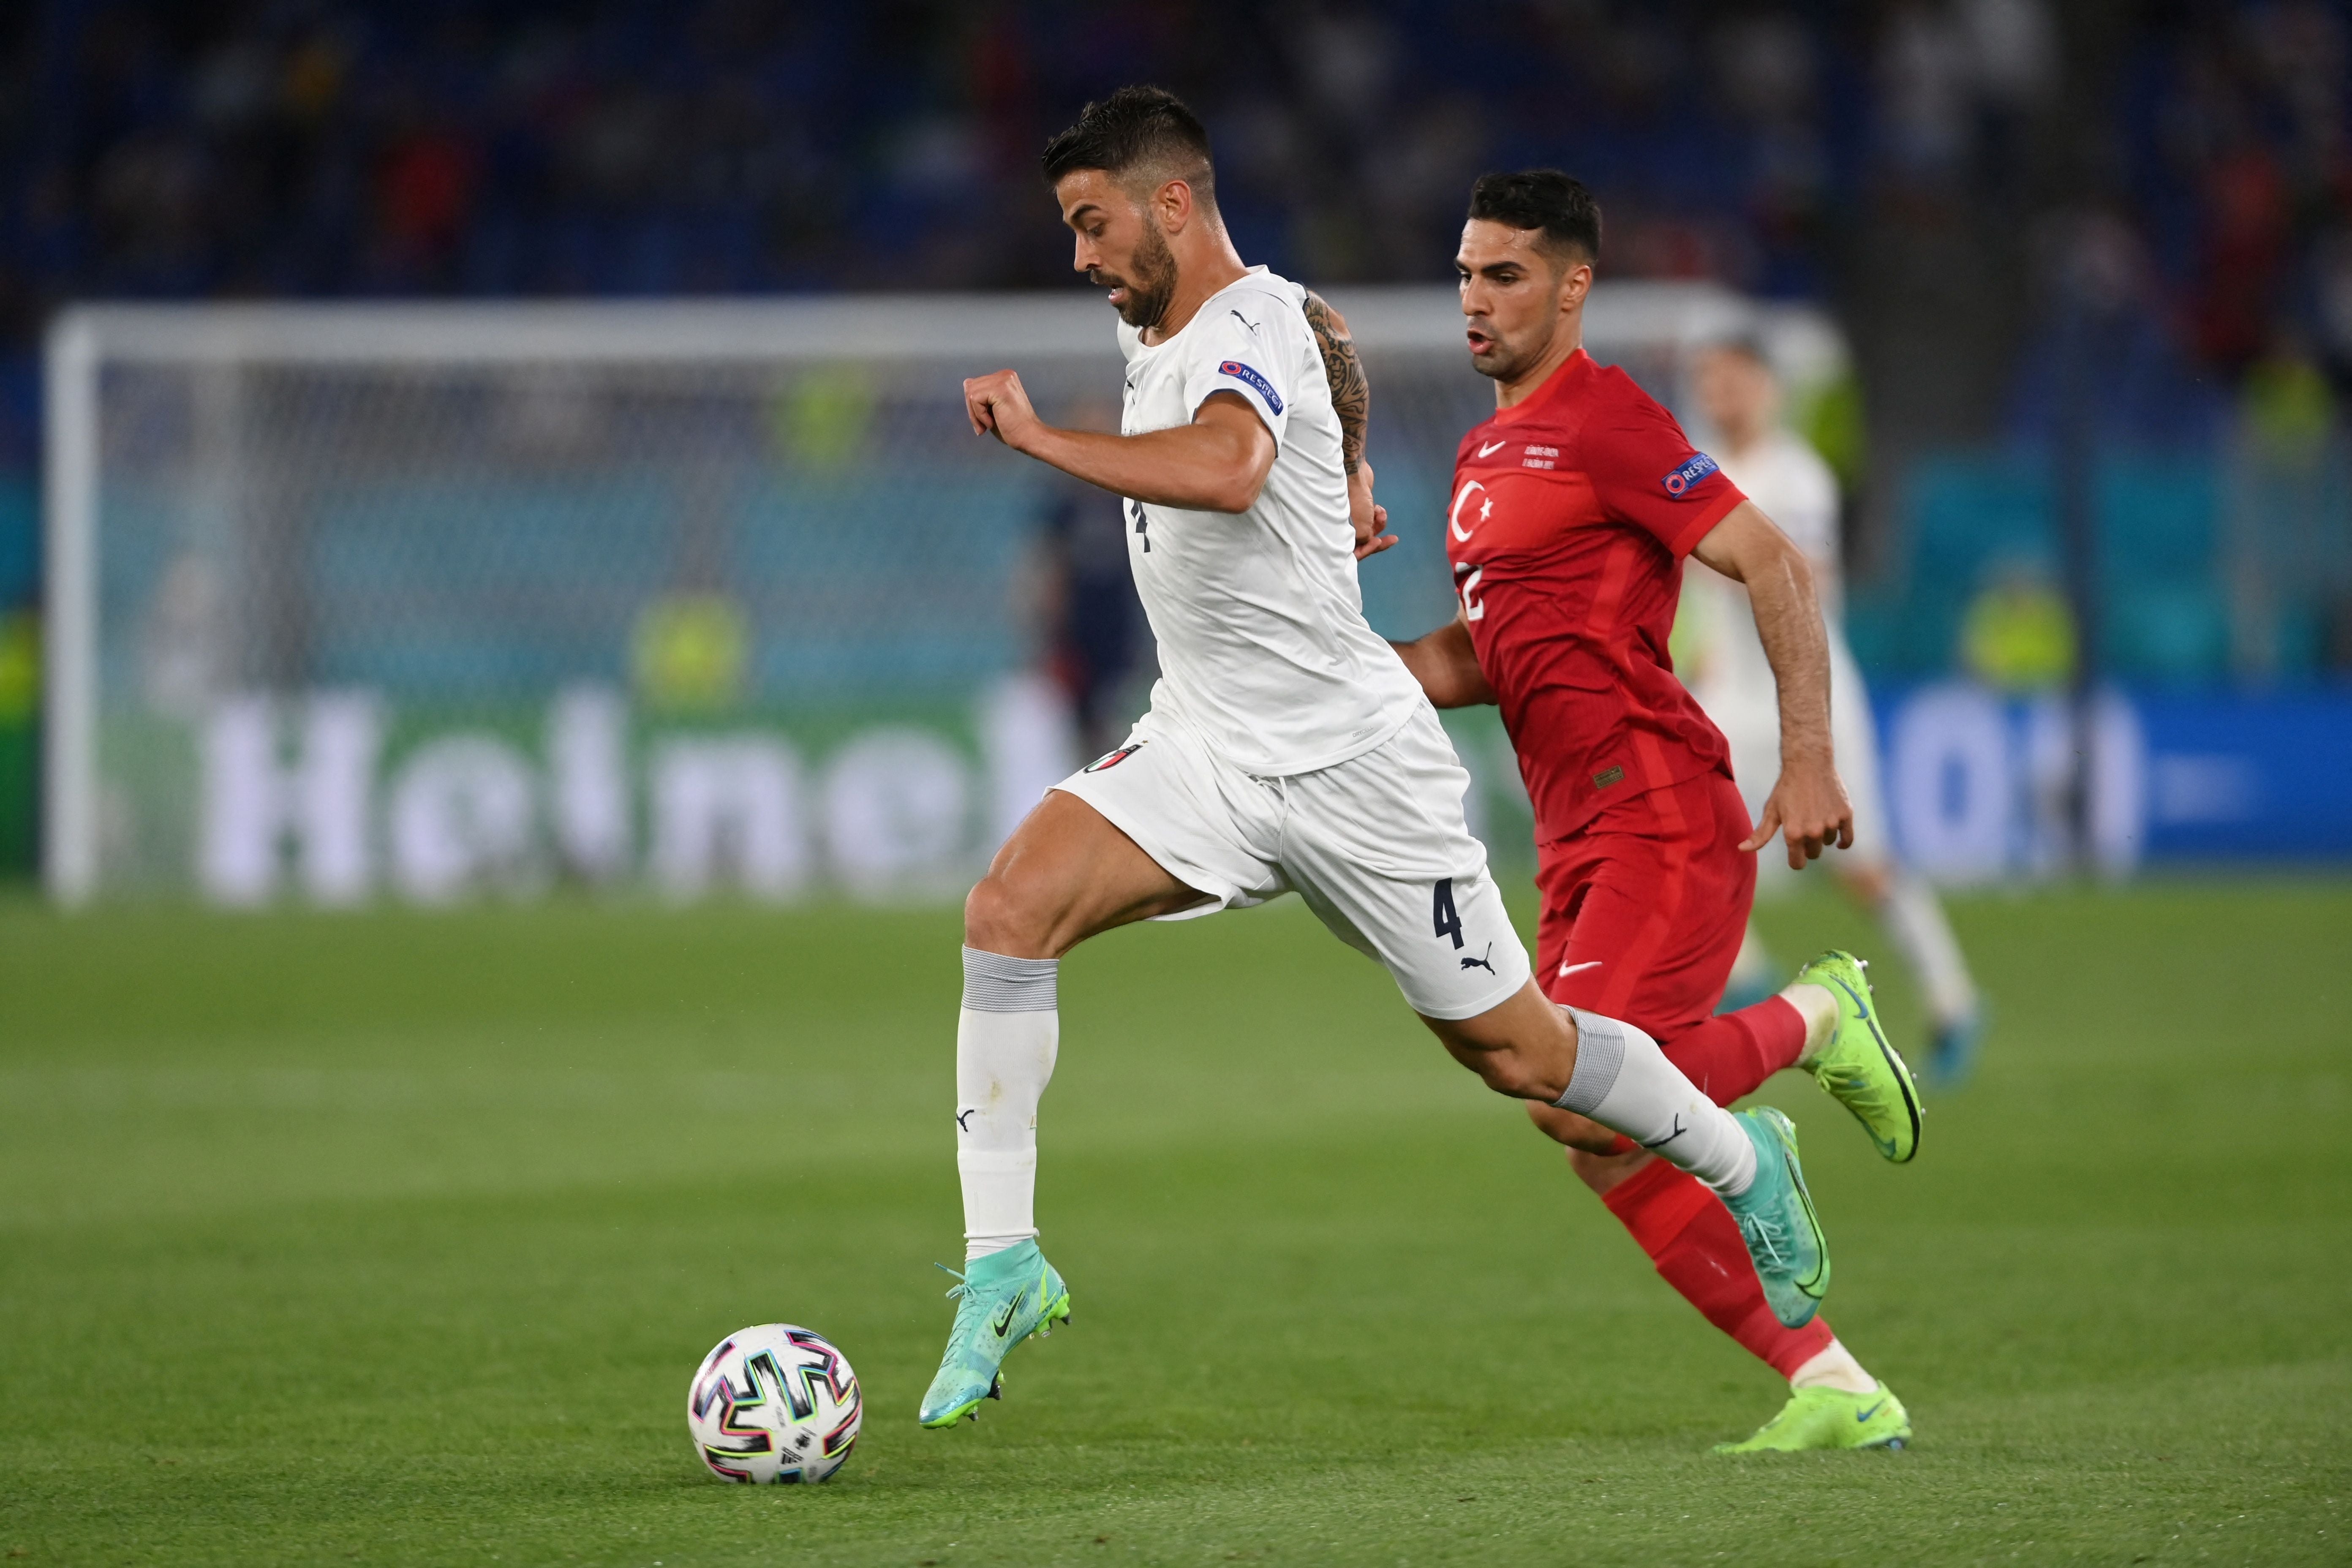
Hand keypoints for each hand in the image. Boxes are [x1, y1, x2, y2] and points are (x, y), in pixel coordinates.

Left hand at [964, 369, 1043, 452]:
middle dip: (973, 410)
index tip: (984, 422)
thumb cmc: (1013, 427)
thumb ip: (982, 394)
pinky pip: (974, 399)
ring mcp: (1003, 380)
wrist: (1029, 436)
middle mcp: (1004, 374)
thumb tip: (966, 383)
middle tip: (983, 427)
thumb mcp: (993, 407)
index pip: (975, 384)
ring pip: (970, 393)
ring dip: (975, 414)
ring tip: (988, 425)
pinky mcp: (1000, 388)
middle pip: (970, 387)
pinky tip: (992, 422)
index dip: (975, 406)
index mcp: (1004, 377)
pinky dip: (979, 415)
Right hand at [1349, 459, 1397, 559]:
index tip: (1379, 542)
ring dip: (1379, 523)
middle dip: (1378, 539)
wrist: (1355, 476)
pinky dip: (1377, 514)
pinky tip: (1377, 507)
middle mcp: (1344, 528)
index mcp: (1340, 535)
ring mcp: (1352, 518)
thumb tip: (1369, 542)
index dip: (1368, 550)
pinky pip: (1372, 518)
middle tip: (1393, 539)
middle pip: (1363, 542)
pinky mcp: (1359, 509)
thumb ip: (1366, 542)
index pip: (1354, 552)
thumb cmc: (1355, 503)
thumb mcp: (1362, 529)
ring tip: (1380, 514)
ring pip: (1370, 529)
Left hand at [1740, 750, 1853, 869]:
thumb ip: (1760, 835)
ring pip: (1827, 843)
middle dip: (1808, 846)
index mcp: (1793, 834)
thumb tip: (1742, 850)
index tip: (1795, 854)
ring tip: (1815, 817)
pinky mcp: (1845, 816)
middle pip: (1813, 854)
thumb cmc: (1787, 788)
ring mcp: (1831, 824)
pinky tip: (1838, 841)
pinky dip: (1843, 842)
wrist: (1809, 764)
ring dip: (1822, 836)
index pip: (1797, 863)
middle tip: (1804, 827)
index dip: (1795, 860)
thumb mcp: (1771, 811)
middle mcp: (1813, 831)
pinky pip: (1847, 839)